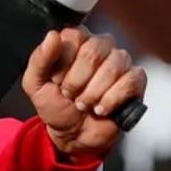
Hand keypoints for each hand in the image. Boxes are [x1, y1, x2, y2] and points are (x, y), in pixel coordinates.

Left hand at [21, 27, 146, 161]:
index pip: (74, 36)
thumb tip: (53, 36)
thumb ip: (39, 59)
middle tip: (71, 95)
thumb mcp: (35, 85)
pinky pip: (130, 81)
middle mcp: (100, 46)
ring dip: (93, 93)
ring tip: (85, 104)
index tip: (57, 80)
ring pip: (112, 67)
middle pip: (93, 51)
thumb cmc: (56, 105)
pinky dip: (112, 100)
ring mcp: (120, 62)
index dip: (63, 63)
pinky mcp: (135, 80)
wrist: (73, 135)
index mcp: (76, 41)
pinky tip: (102, 108)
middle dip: (77, 82)